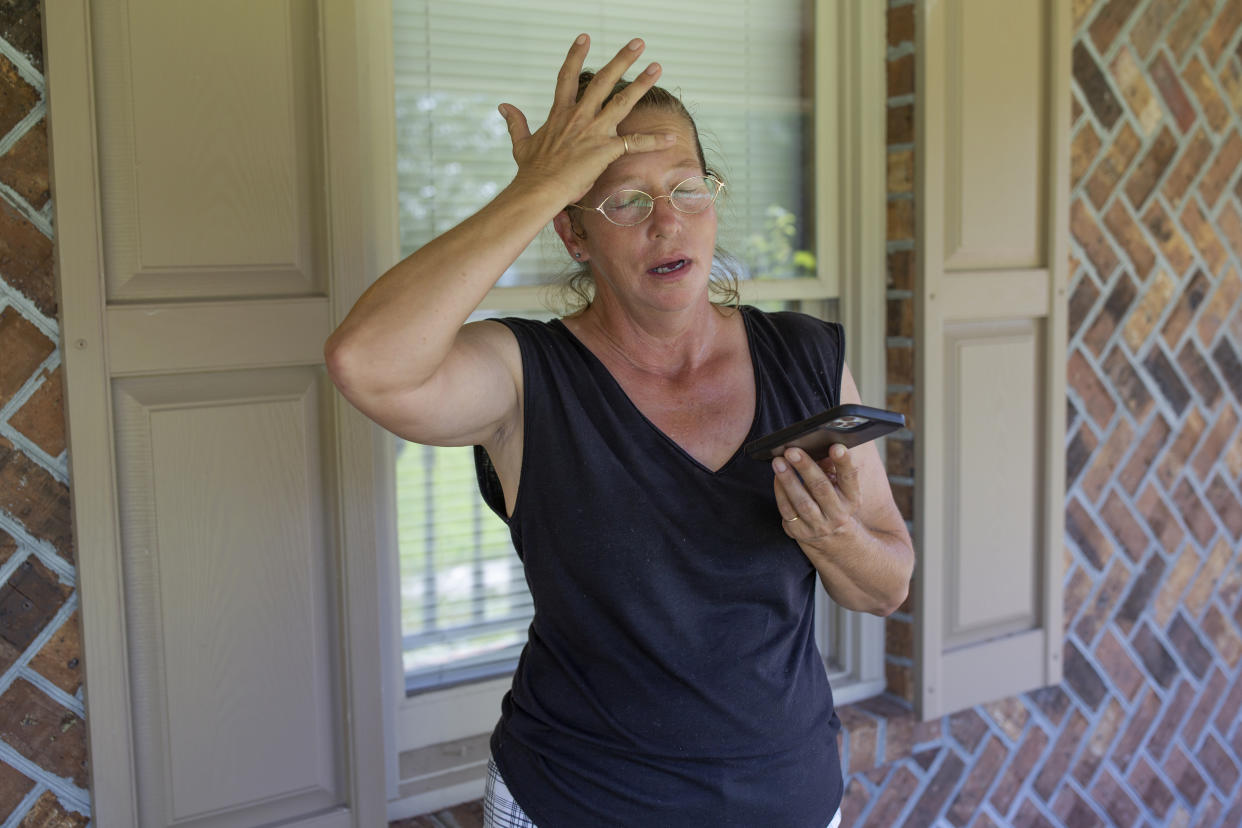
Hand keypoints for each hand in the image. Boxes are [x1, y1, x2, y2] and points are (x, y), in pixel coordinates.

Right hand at [497, 35, 674, 203]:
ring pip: (622, 101)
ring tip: (656, 67)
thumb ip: (515, 122)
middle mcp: (579, 116)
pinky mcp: (605, 149)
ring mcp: (594, 131)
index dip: (575, 55)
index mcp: (560, 113)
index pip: (567, 77)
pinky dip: (654, 141)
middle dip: (622, 59)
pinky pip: (635, 143)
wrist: (539, 189)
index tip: (585, 37)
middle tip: (638, 43)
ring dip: (641, 83)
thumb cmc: (531, 170)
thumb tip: (503, 106)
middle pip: (602, 80)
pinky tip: (671, 137)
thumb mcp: (521, 143)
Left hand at [772, 444, 862, 541]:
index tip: (836, 447)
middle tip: (792, 451)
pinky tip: (776, 477)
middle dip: (806, 468)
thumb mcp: (839, 487)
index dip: (844, 462)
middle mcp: (838, 514)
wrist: (830, 537)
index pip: (850, 478)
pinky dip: (780, 492)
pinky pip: (787, 510)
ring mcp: (818, 525)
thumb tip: (820, 450)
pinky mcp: (799, 532)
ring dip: (788, 480)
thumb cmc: (833, 502)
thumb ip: (831, 468)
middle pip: (821, 488)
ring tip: (778, 462)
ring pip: (802, 501)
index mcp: (852, 499)